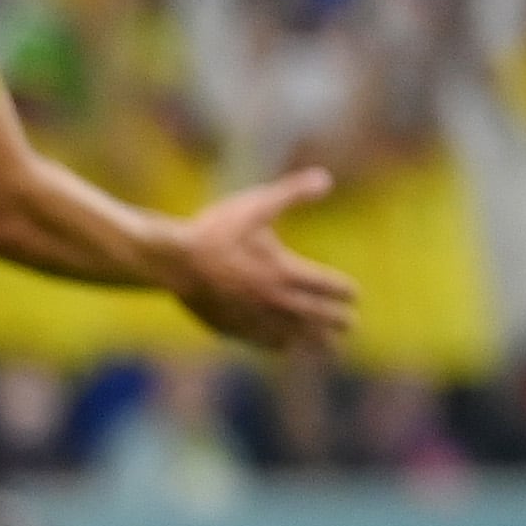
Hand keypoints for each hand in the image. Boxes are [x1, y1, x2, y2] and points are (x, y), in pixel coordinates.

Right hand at [171, 169, 360, 353]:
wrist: (172, 262)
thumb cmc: (215, 231)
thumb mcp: (256, 205)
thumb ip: (292, 192)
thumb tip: (326, 178)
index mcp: (287, 271)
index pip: (331, 287)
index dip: (347, 291)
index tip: (354, 294)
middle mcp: (277, 300)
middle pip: (320, 316)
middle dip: (340, 320)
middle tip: (351, 324)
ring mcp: (255, 317)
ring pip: (297, 336)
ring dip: (317, 341)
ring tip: (331, 347)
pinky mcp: (234, 328)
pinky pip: (266, 343)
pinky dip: (282, 346)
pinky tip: (286, 347)